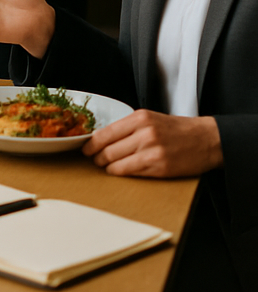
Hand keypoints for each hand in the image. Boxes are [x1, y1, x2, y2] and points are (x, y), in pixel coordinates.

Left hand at [84, 110, 222, 177]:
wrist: (206, 139)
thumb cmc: (176, 129)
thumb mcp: (150, 119)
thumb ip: (128, 127)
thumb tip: (102, 138)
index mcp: (139, 118)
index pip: (105, 133)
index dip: (91, 144)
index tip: (85, 149)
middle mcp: (144, 133)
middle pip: (108, 149)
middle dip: (97, 157)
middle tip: (95, 160)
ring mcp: (152, 151)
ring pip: (117, 162)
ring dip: (108, 167)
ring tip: (106, 167)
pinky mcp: (160, 167)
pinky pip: (132, 172)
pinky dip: (122, 173)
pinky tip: (121, 171)